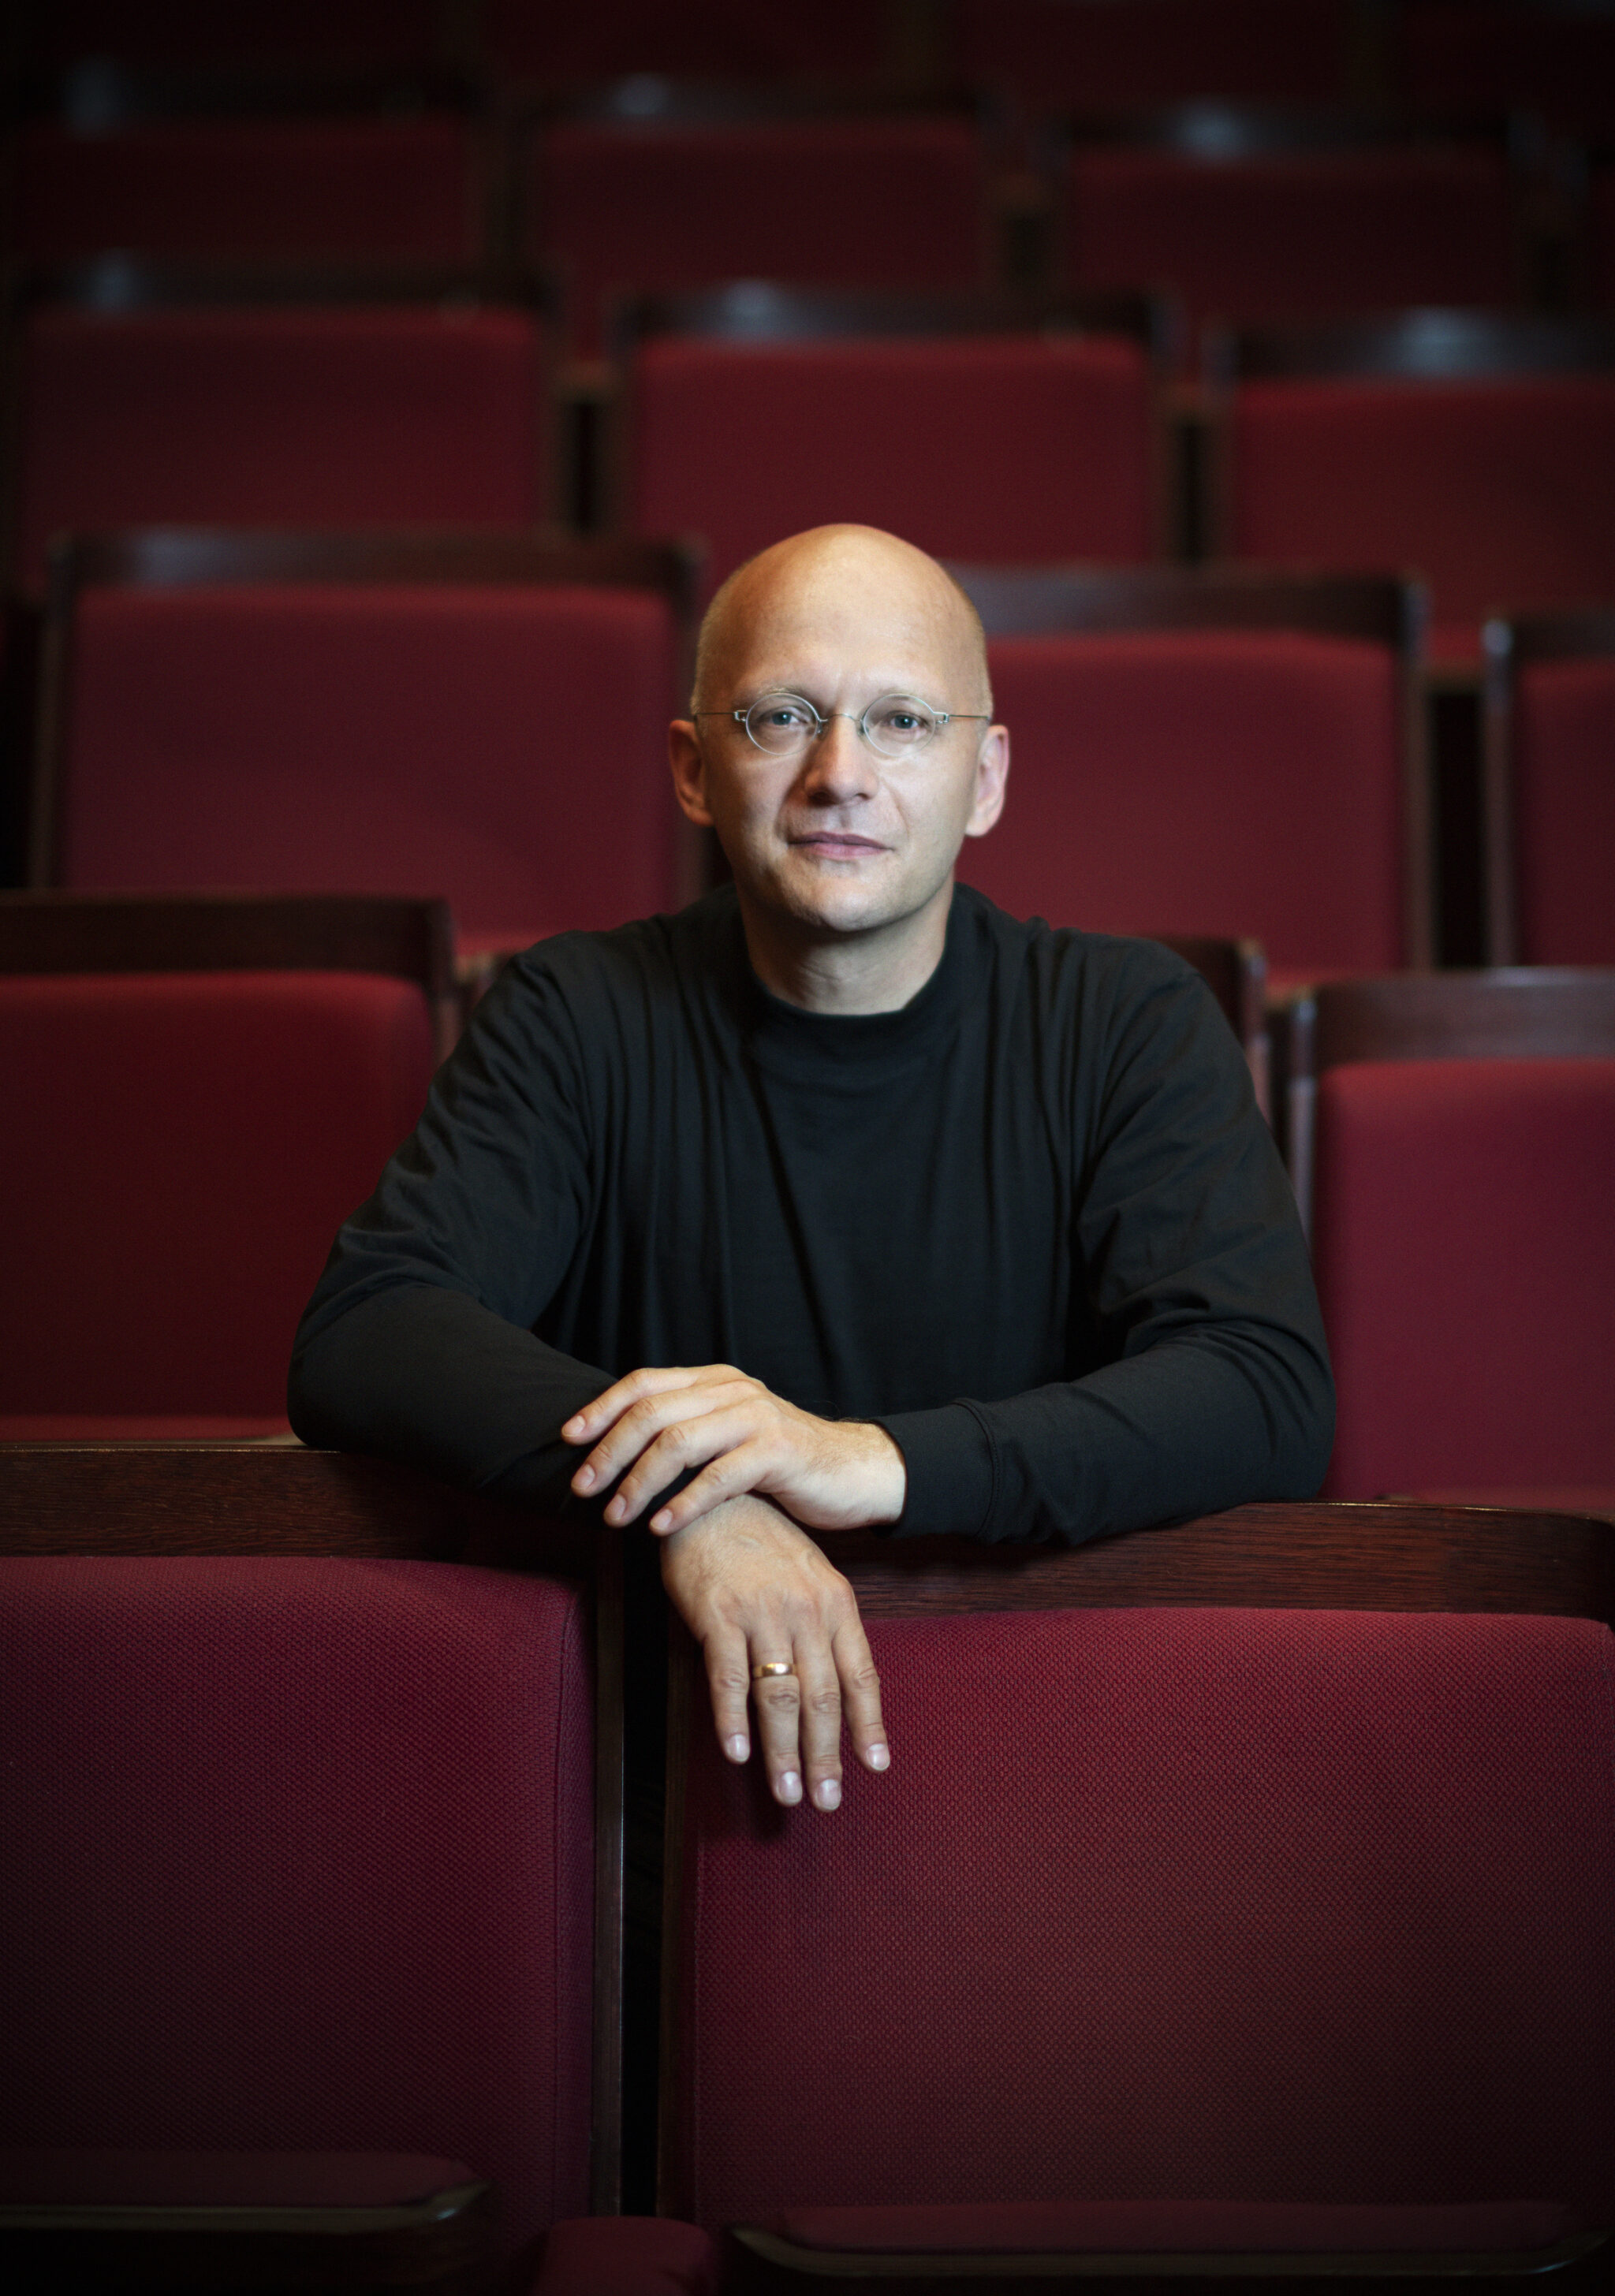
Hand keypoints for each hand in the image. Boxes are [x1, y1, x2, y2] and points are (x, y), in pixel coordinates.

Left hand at [563, 1363, 905, 1536]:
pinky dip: (683, 1503)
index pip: (645, 1382)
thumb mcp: (729, 1435)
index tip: (568, 1439)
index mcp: (715, 1380)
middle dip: (609, 1452)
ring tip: (615, 1516)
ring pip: (679, 1444)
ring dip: (639, 1482)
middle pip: (652, 1413)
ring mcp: (756, 1417)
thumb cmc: (779, 1462)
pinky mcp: (778, 1451)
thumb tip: (614, 1453)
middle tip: (583, 1489)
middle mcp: (733, 1390)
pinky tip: (660, 1526)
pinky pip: (718, 1477)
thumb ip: (685, 1431)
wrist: (853, 1471)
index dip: (601, 1408)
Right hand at [659, 1495, 889, 1810]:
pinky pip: (728, 1677)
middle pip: (822, 1697)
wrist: (713, 1497)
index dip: (868, 1725)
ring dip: (784, 1751)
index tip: (874, 1766)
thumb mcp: (809, 1575)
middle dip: (825, 1754)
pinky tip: (738, 1752)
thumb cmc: (761, 1541)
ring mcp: (762, 1613)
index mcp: (835, 1602)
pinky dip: (733, 1719)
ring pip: (779, 1696)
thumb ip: (823, 1625)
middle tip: (825, 1799)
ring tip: (786, 1791)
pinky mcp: (718, 1615)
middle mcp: (805, 1611)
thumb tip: (837, 1684)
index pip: (860, 1675)